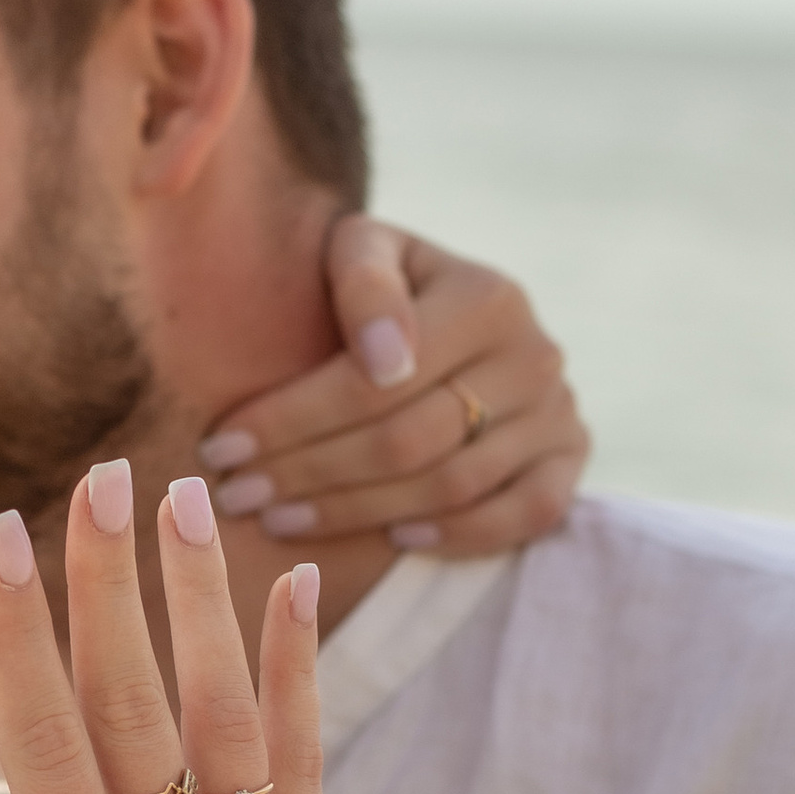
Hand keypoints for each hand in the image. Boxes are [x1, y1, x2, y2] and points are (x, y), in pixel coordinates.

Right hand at [0, 471, 323, 793]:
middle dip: (115, 584)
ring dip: (209, 604)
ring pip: (232, 726)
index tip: (6, 531)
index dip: (23, 632)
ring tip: (190, 497)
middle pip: (141, 710)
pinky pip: (306, 772)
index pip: (50, 742)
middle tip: (106, 471)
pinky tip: (296, 586)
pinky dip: (300, 678)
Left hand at [202, 217, 588, 561]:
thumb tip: (384, 362)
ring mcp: (560, 412)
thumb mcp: (365, 251)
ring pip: (452, 486)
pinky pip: (525, 516)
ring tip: (280, 519)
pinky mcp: (573, 460)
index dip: (290, 421)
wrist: (463, 315)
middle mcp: (535, 354)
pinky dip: (460, 535)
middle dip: (309, 474)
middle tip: (238, 496)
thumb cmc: (387, 288)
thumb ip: (362, 280)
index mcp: (487, 296)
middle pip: (407, 441)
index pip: (373, 382)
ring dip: (357, 514)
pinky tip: (392, 542)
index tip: (221, 448)